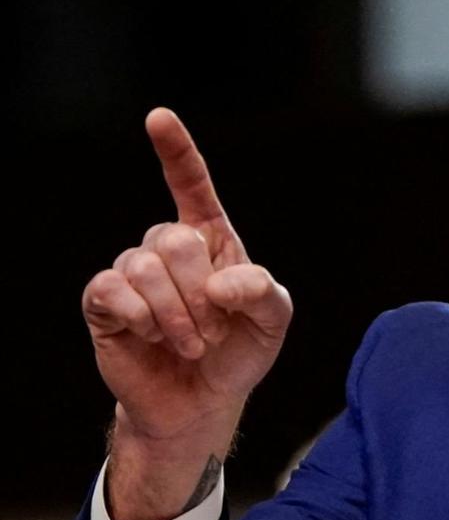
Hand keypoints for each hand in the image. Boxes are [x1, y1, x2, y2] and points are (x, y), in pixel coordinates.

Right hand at [81, 108, 291, 519]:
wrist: (203, 402)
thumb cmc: (239, 353)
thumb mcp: (273, 322)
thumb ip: (264, 293)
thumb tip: (223, 282)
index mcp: (212, 240)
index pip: (192, 185)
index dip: (177, 151)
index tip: (159, 117)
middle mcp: (169, 248)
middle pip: (174, 238)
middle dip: (200, 292)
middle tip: (213, 330)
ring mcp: (133, 274)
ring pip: (144, 265)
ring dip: (175, 313)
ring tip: (191, 342)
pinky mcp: (105, 303)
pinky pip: (112, 289)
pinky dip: (142, 317)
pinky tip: (154, 337)